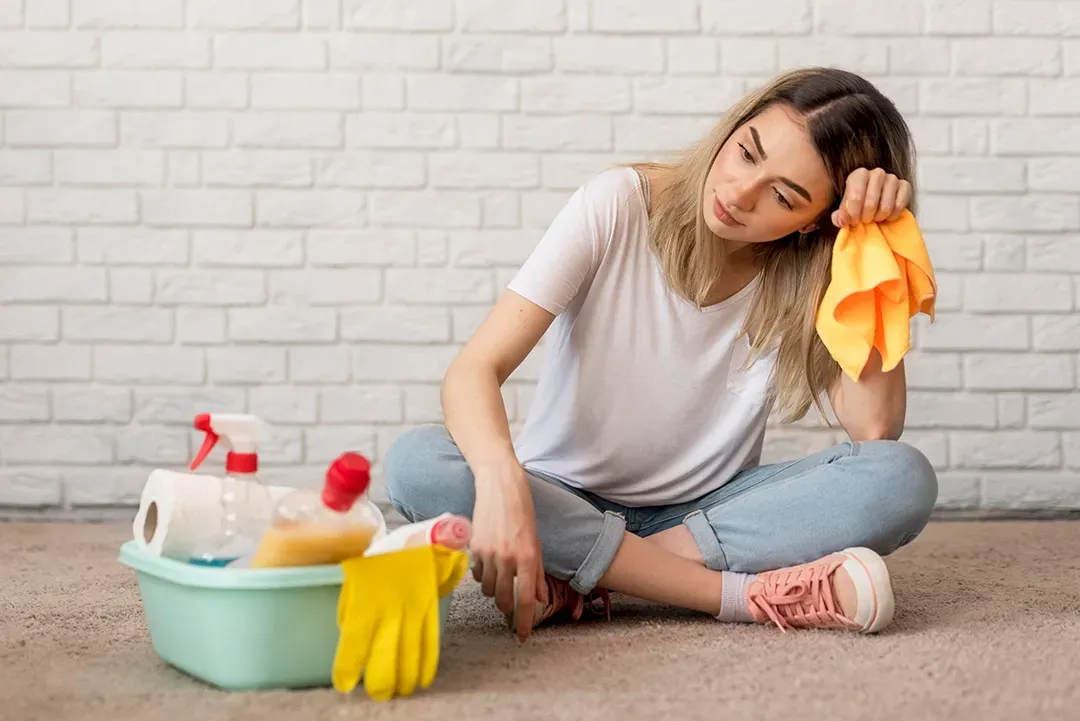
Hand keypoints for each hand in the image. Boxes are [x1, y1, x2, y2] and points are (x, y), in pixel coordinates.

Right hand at [469, 461, 547, 642]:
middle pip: (503, 600)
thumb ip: (538, 571)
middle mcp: (508, 558)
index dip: (525, 622)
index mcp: (529, 557)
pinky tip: (489, 561)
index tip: (523, 637)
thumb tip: (541, 598)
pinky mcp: (473, 547)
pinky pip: (476, 573)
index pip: (527, 599)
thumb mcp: (537, 541)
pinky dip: (482, 574)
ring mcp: (489, 553)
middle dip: (506, 606)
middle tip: (509, 603)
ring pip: (488, 589)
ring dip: (494, 588)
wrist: (500, 485)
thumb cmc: (522, 511)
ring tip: (500, 573)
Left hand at [831, 167, 911, 226]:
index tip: (854, 221)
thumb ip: (839, 217)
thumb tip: (842, 221)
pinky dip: (892, 216)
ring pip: (886, 207)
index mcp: (859, 174)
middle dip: (866, 218)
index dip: (854, 214)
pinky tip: (887, 216)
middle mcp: (877, 173)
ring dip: (879, 217)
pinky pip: (899, 206)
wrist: (875, 203)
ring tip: (875, 217)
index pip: (856, 197)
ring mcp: (892, 178)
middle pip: (870, 204)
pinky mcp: (905, 186)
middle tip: (865, 220)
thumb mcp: (845, 211)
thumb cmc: (857, 205)